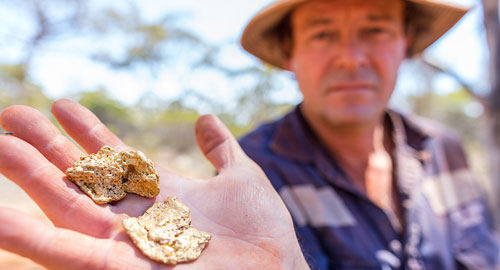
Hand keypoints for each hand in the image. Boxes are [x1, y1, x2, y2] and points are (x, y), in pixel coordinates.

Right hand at [0, 99, 308, 269]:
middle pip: (78, 176)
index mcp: (158, 194)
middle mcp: (133, 217)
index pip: (112, 157)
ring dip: (26, 177)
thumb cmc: (262, 233)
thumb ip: (220, 149)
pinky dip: (27, 236)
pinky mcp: (116, 268)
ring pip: (62, 205)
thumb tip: (204, 117)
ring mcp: (123, 243)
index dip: (86, 130)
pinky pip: (63, 251)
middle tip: (9, 112)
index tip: (62, 103)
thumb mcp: (241, 178)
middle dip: (43, 146)